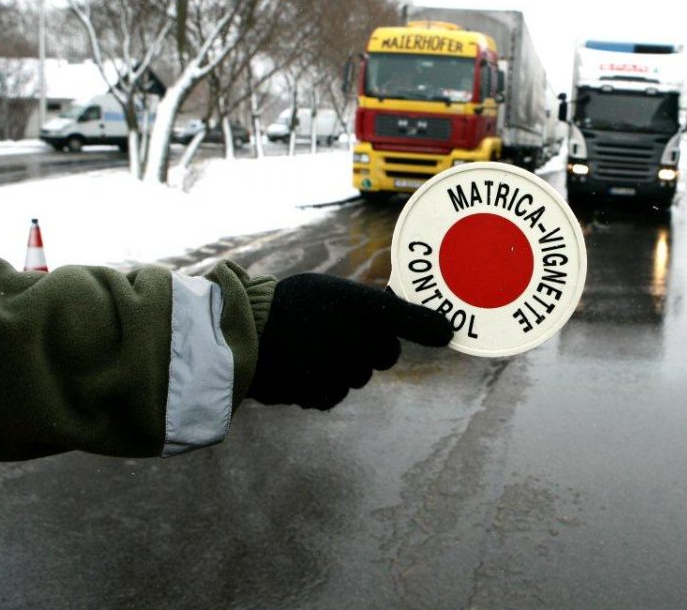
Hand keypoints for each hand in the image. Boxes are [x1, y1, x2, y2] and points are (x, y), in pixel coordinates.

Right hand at [249, 273, 452, 409]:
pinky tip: (302, 368)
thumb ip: (365, 307)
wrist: (238, 335)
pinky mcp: (319, 392)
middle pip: (386, 354)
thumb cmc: (287, 307)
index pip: (402, 315)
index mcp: (352, 303)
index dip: (428, 325)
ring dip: (344, 368)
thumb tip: (403, 323)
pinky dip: (323, 385)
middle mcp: (350, 335)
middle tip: (341, 334)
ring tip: (312, 349)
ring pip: (359, 376)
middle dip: (371, 349)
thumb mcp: (327, 292)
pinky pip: (335, 394)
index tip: (448, 332)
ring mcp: (335, 367)